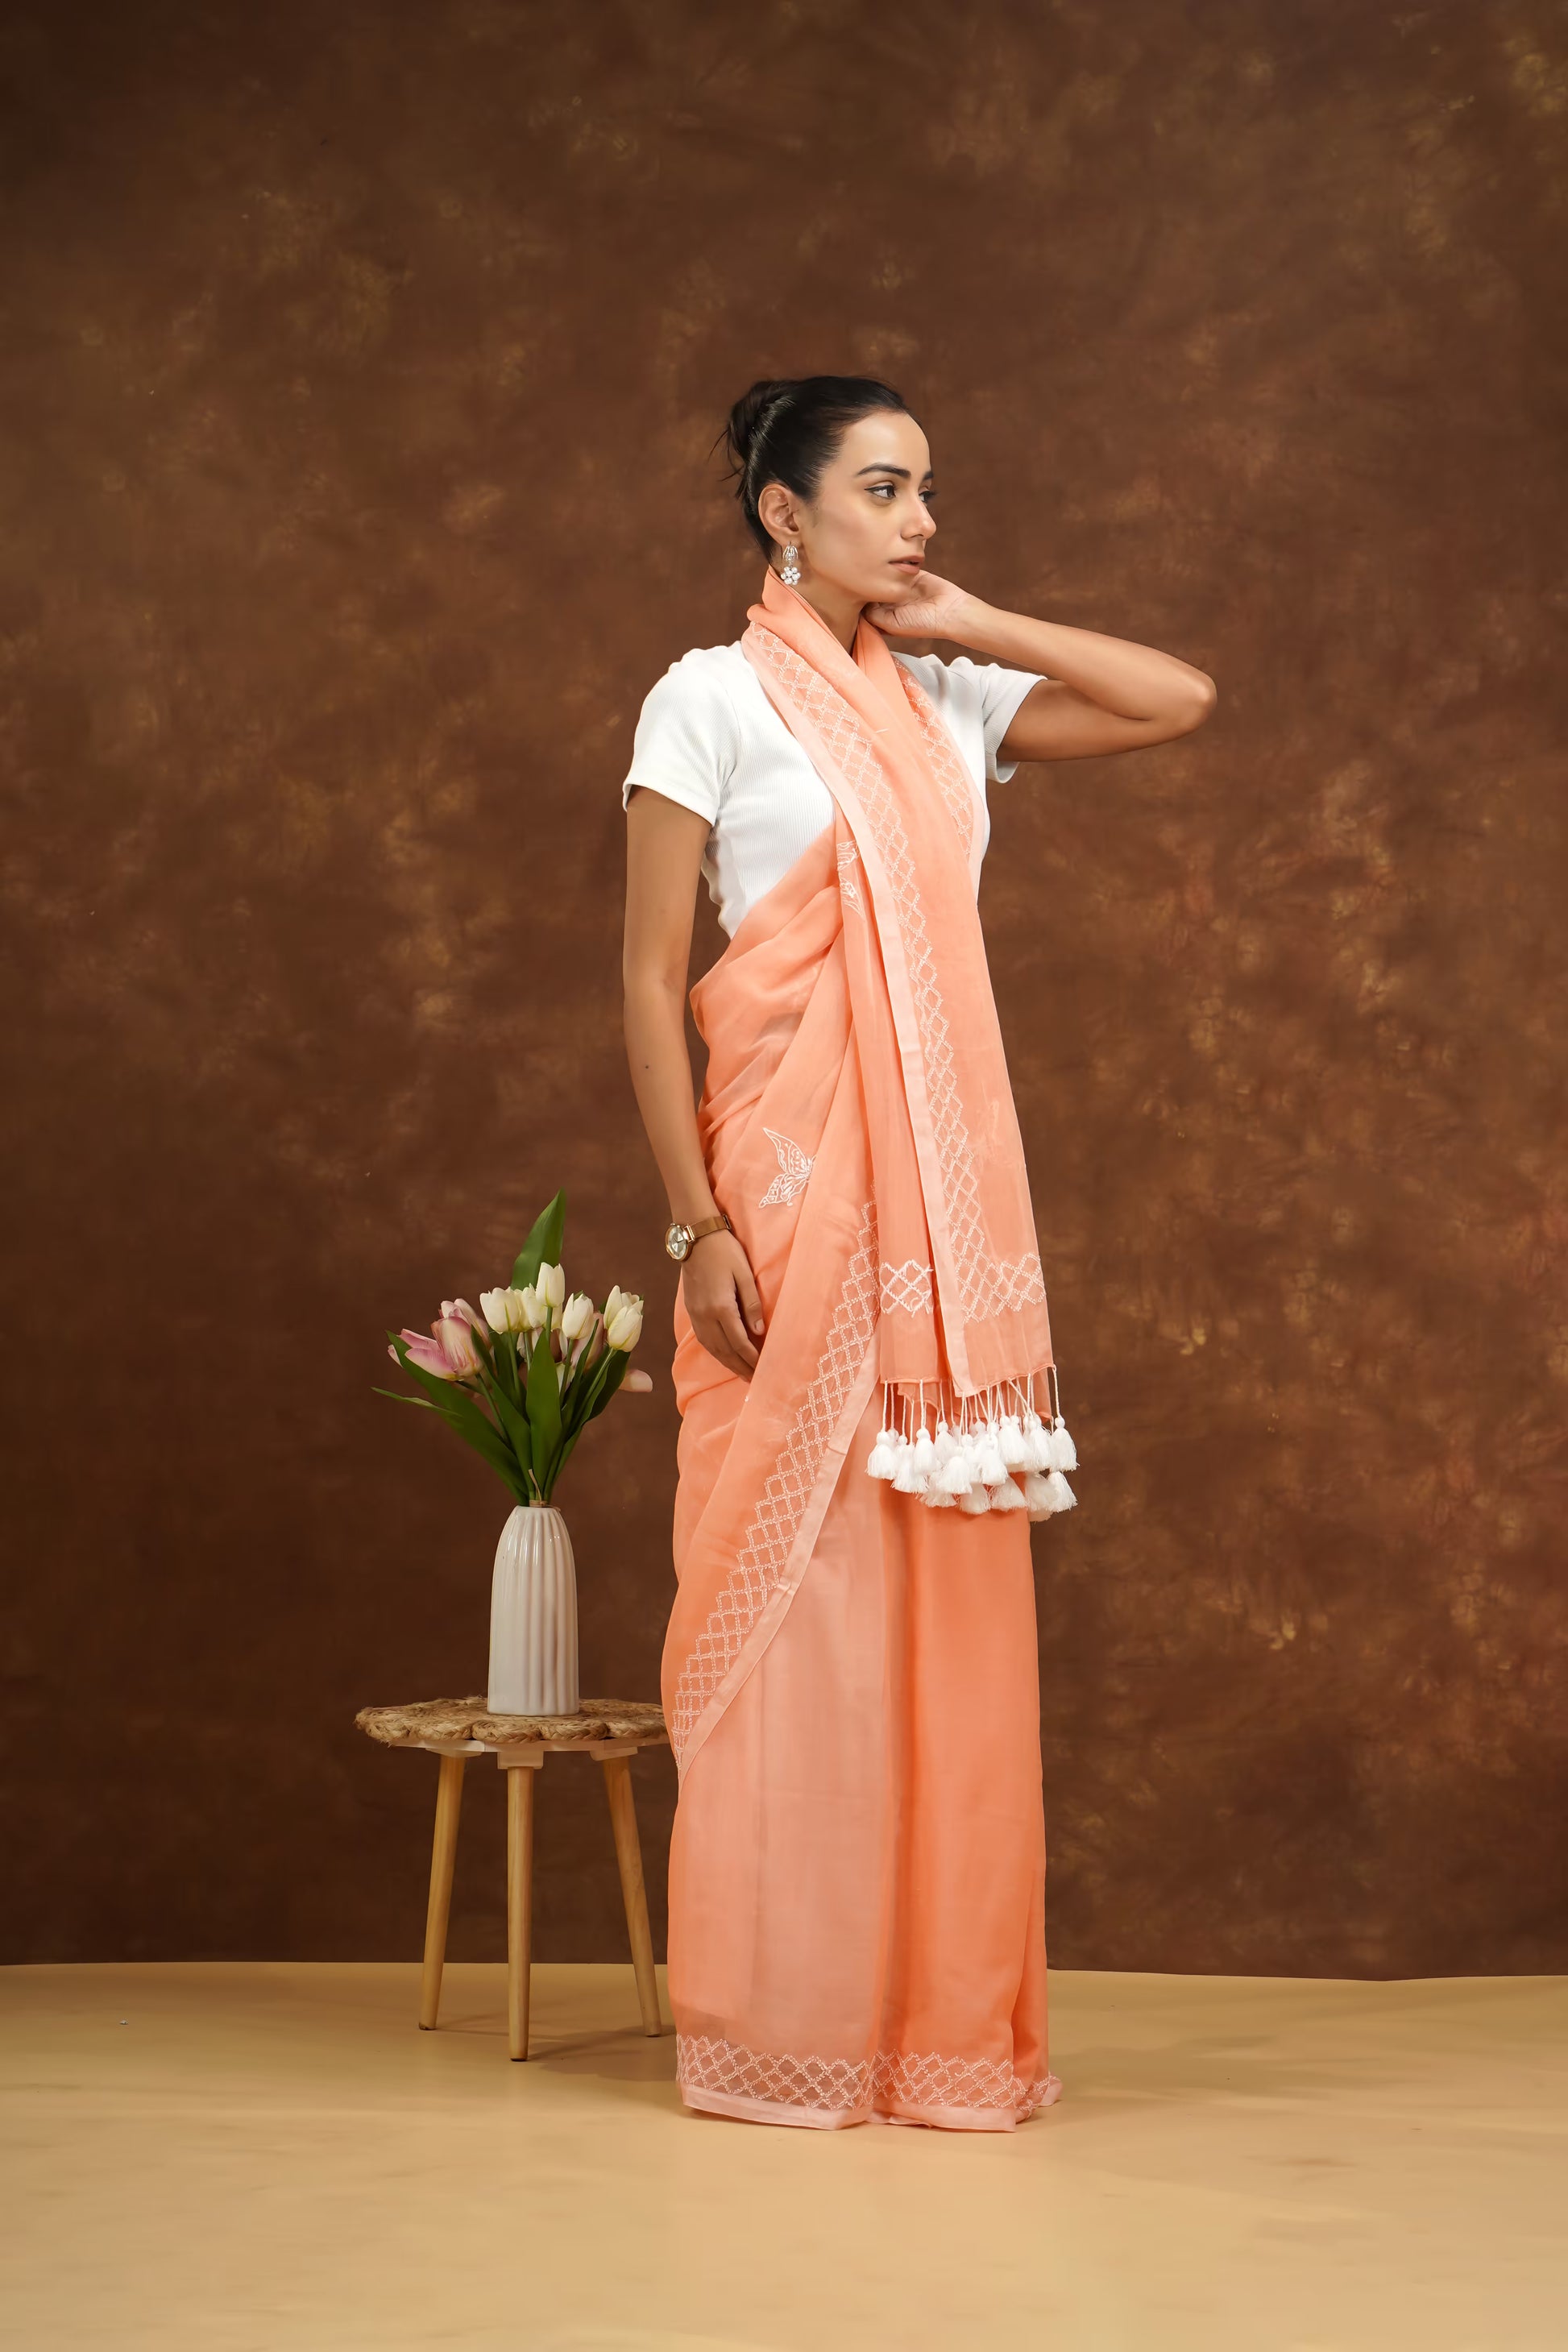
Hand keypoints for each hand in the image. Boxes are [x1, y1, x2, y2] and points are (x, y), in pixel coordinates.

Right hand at [681, 1230, 765, 1380]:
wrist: (696, 1237)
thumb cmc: (725, 1251)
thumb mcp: (745, 1274)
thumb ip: (752, 1304)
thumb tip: (759, 1332)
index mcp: (720, 1307)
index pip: (738, 1342)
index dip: (751, 1357)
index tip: (762, 1368)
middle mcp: (705, 1316)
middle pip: (724, 1350)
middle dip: (739, 1367)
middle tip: (753, 1379)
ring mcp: (695, 1315)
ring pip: (711, 1348)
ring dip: (727, 1363)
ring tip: (741, 1373)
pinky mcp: (690, 1311)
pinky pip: (703, 1339)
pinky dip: (715, 1352)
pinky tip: (724, 1356)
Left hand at [862, 567, 978, 641]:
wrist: (949, 611)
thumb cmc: (921, 623)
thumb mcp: (891, 624)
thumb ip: (872, 614)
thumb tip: (859, 600)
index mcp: (882, 616)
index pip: (862, 605)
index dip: (855, 596)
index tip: (846, 586)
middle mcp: (889, 602)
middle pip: (871, 588)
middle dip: (864, 581)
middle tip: (853, 568)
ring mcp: (899, 587)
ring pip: (882, 576)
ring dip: (877, 570)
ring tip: (867, 560)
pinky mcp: (910, 575)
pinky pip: (897, 566)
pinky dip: (892, 563)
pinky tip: (884, 557)